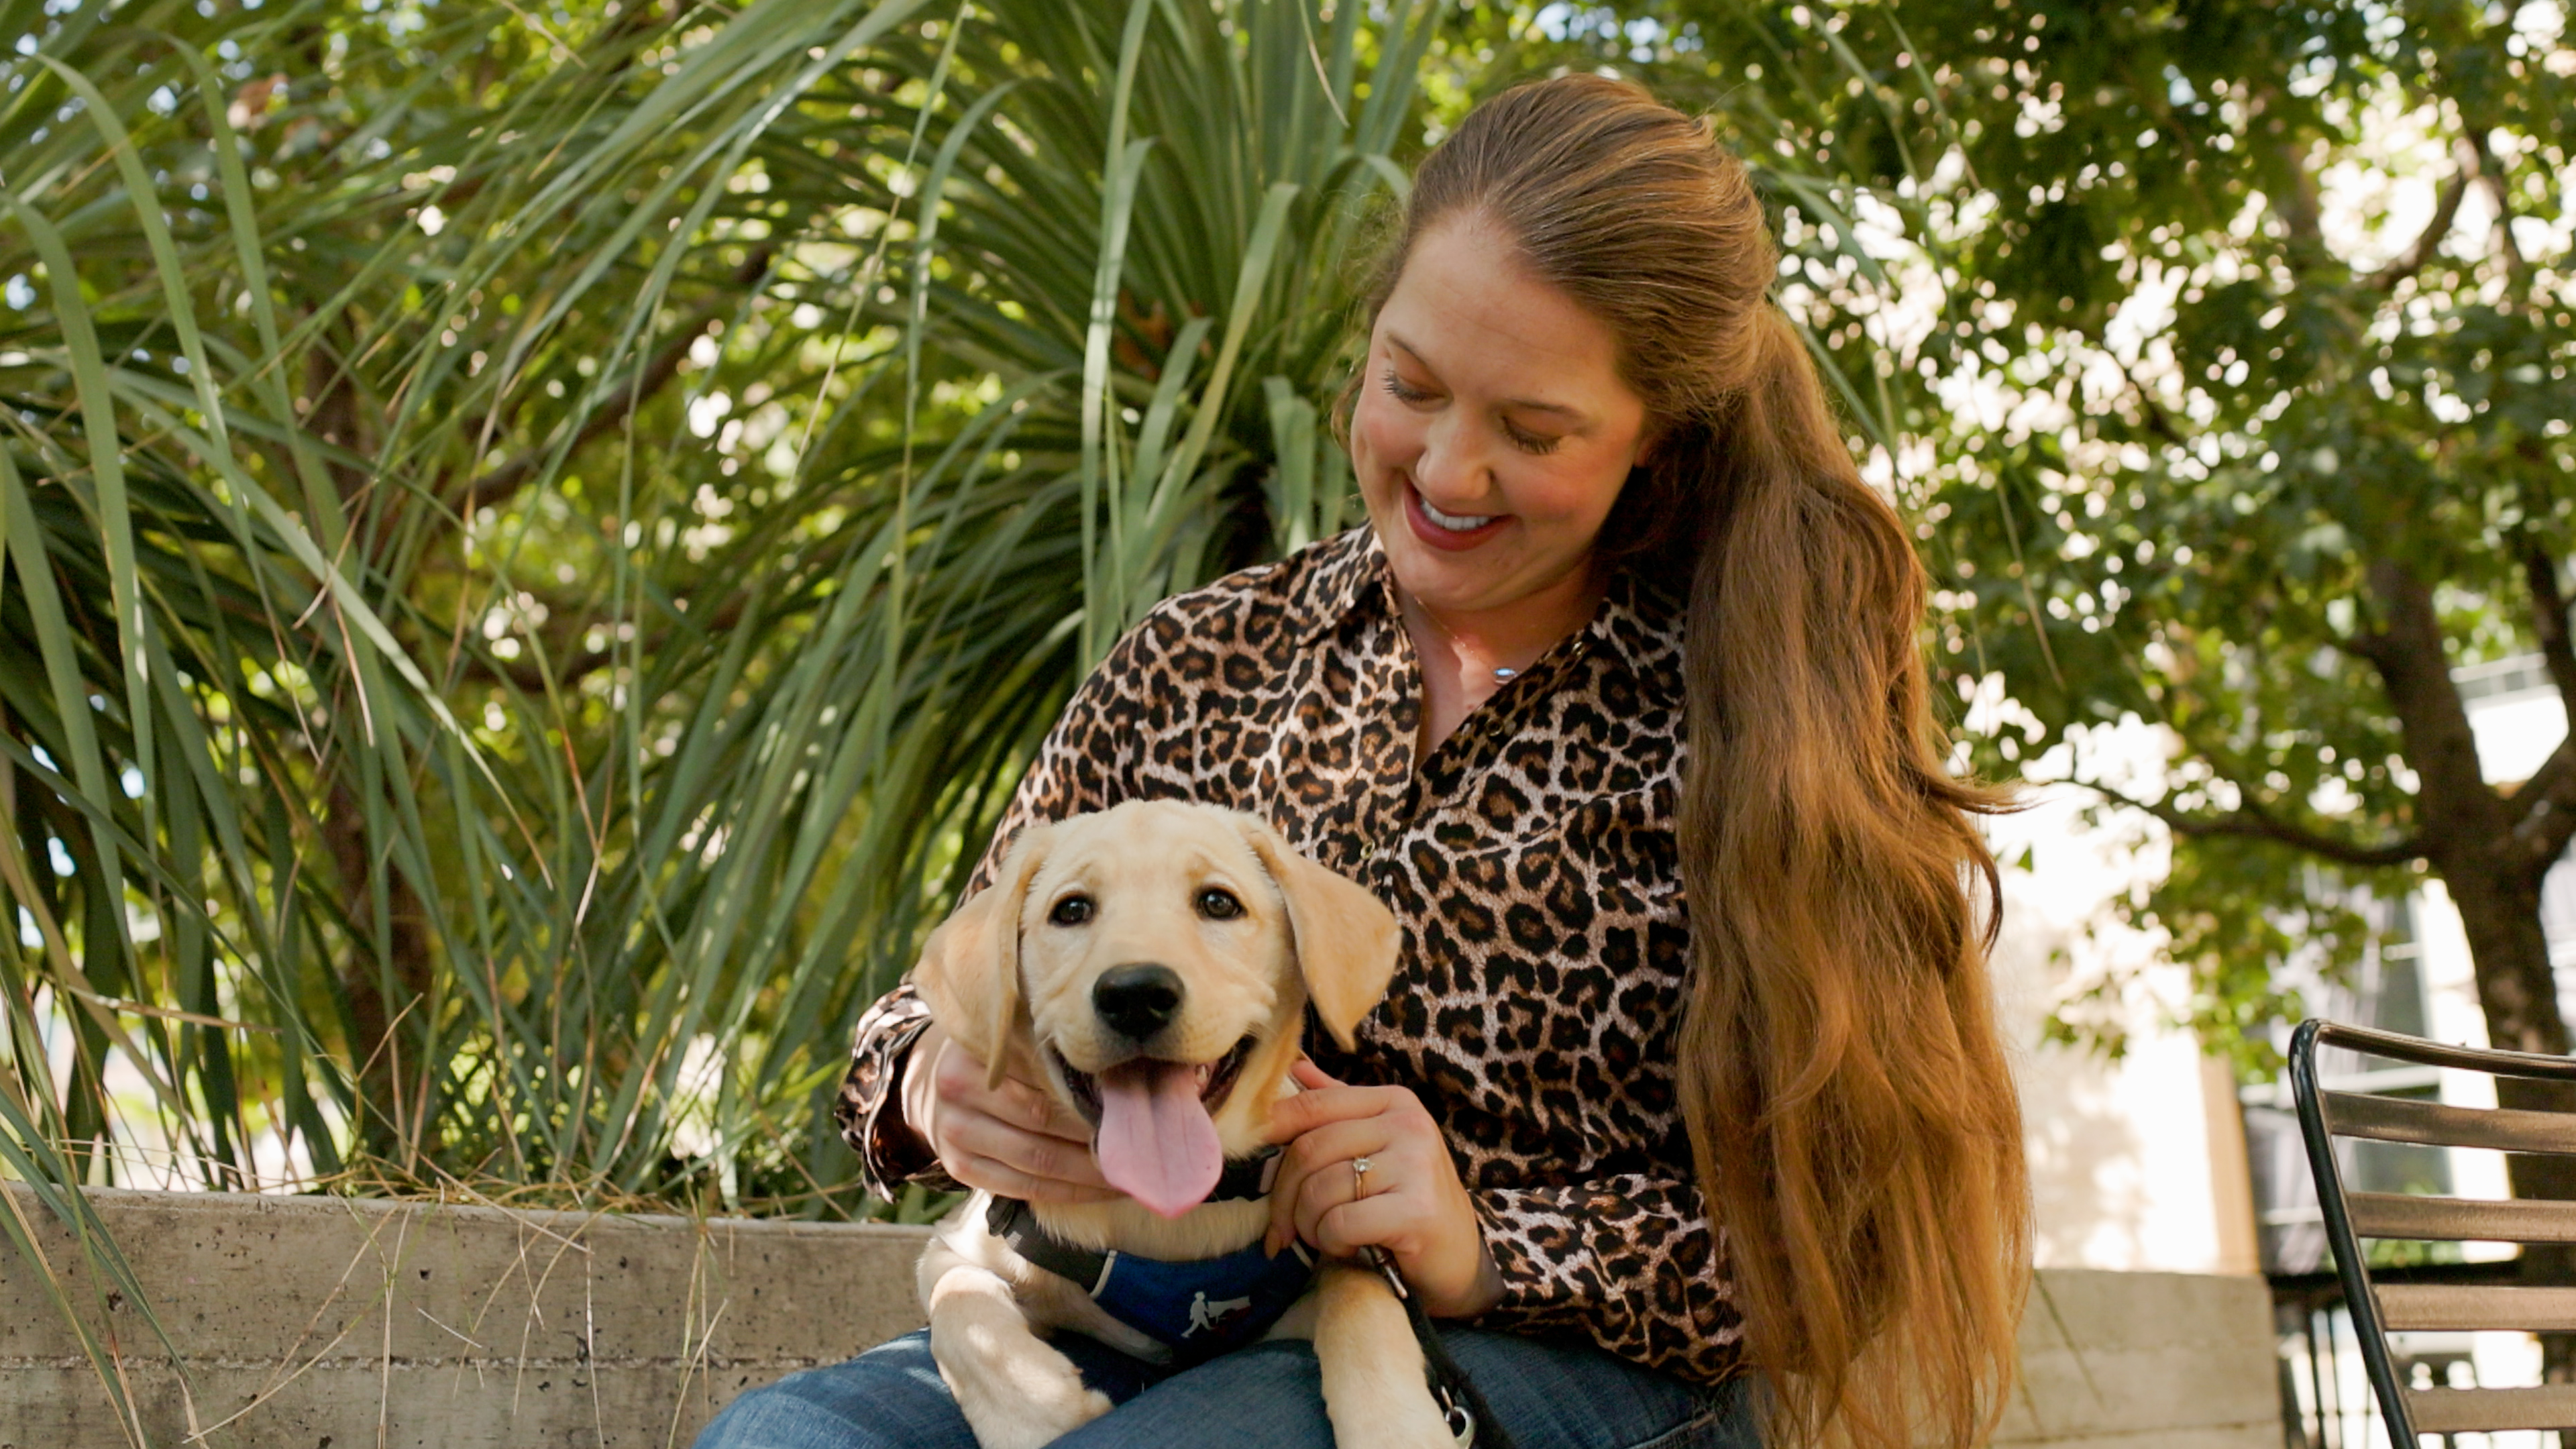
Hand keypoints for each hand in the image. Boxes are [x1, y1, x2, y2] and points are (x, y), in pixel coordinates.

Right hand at [903, 1024, 1121, 1203]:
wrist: (942, 1085)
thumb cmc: (999, 1057)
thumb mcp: (1017, 1038)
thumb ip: (1053, 1051)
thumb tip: (1123, 1074)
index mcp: (977, 1047)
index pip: (1044, 1073)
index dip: (1091, 1092)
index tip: (1135, 1103)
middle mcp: (957, 1090)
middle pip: (1043, 1119)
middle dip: (1096, 1133)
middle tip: (1143, 1141)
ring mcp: (955, 1133)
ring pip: (1038, 1160)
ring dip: (1090, 1170)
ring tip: (1131, 1169)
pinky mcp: (960, 1168)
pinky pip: (1025, 1188)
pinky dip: (1070, 1192)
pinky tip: (1104, 1189)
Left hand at [1263, 1058, 1503, 1317]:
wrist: (1459, 1257)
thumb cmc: (1407, 1200)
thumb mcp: (1378, 1145)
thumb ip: (1338, 1106)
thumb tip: (1294, 1067)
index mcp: (1393, 1101)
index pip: (1311, 1105)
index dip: (1270, 1135)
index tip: (1251, 1166)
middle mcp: (1407, 1124)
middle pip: (1308, 1149)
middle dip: (1284, 1197)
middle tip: (1284, 1229)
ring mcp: (1415, 1165)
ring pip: (1319, 1190)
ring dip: (1308, 1226)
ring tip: (1326, 1237)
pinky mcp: (1415, 1211)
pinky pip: (1340, 1223)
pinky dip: (1332, 1243)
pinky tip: (1349, 1248)